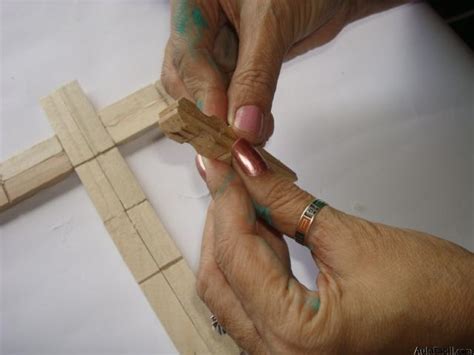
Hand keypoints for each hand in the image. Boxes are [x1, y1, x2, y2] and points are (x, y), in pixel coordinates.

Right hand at [162, 0, 405, 144]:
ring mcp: (219, 52)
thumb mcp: (273, 23)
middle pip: (187, 84)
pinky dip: (243, 121)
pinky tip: (257, 134)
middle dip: (207, 119)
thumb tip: (244, 128)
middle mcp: (200, 30)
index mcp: (195, 5)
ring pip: (208, 98)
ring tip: (247, 149)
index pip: (188, 57)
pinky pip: (232, 101)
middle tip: (227, 153)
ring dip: (225, 127)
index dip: (203, 96)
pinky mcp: (239, 68)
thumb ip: (255, 75)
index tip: (223, 129)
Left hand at [195, 141, 473, 352]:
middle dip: (222, 217)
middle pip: (220, 276)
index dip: (227, 199)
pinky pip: (246, 294)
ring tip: (243, 191)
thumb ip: (286, 201)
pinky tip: (256, 221)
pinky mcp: (286, 339)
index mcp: (297, 337)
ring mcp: (279, 352)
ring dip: (231, 235)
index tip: (221, 159)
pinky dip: (246, 255)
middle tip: (227, 170)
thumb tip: (248, 167)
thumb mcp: (350, 237)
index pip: (237, 256)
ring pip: (227, 286)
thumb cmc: (430, 290)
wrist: (461, 314)